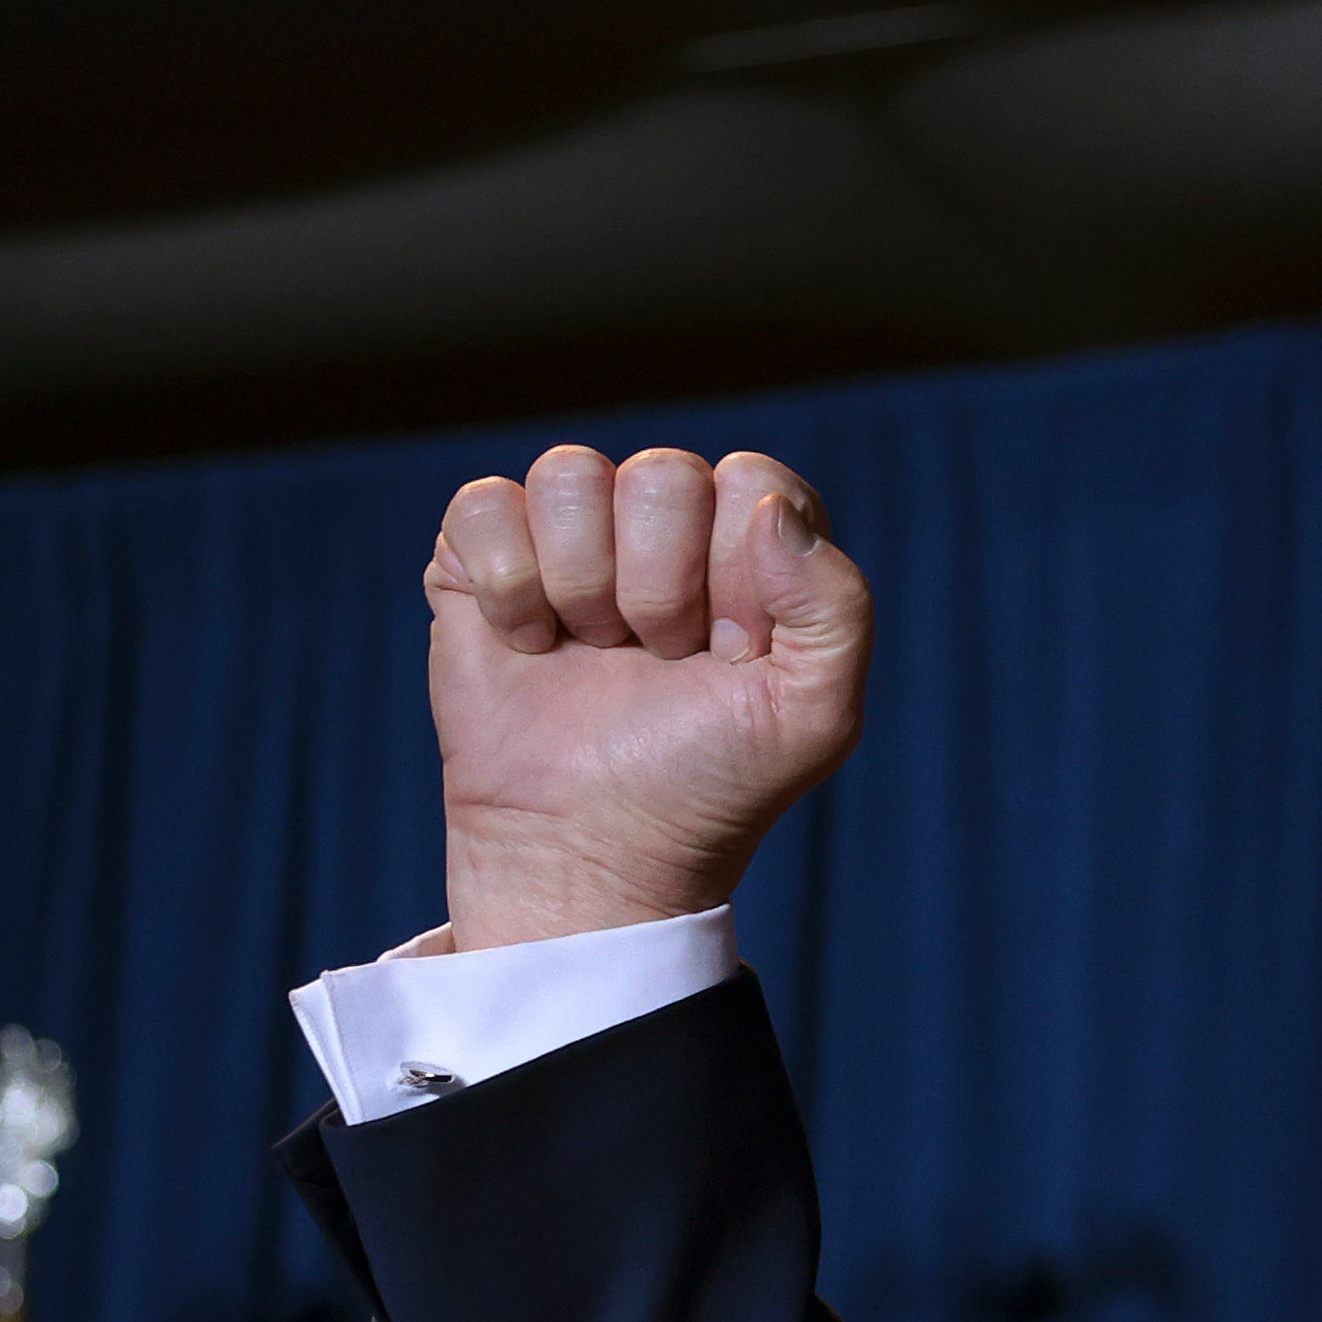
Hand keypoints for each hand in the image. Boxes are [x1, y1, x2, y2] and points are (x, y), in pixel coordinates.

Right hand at [429, 444, 870, 948]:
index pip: (754, 482)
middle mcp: (667, 524)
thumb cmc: (709, 783)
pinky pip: (487, 505)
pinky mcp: (484, 554)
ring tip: (597, 654)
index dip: (741, 572)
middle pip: (661, 476)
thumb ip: (836, 605)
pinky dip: (509, 589)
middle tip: (660, 661)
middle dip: (661, 588)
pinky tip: (531, 646)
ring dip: (583, 587)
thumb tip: (767, 510)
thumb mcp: (814, 715)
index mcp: (757, 545)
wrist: (592, 847)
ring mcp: (573, 534)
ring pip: (570, 474)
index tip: (732, 653)